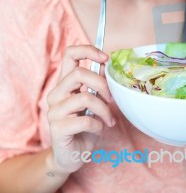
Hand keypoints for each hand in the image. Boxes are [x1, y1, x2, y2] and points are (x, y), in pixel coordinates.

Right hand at [47, 45, 114, 173]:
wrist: (72, 156)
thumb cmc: (85, 126)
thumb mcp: (94, 101)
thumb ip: (97, 84)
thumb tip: (108, 66)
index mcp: (64, 83)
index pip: (70, 54)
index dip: (88, 50)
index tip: (105, 58)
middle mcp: (56, 93)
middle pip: (79, 73)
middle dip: (101, 84)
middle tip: (111, 99)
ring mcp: (54, 111)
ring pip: (85, 97)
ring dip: (104, 109)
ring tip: (109, 120)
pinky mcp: (57, 128)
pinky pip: (85, 120)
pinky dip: (98, 125)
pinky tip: (99, 130)